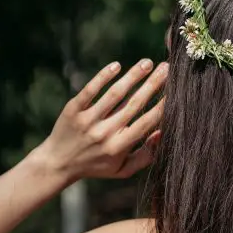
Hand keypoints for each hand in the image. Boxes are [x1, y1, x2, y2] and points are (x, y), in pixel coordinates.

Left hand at [37, 59, 166, 183]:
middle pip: (134, 104)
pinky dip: (104, 76)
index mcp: (119, 147)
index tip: (175, 91)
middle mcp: (104, 133)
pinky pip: (90, 90)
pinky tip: (117, 65)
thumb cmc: (95, 165)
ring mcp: (87, 120)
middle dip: (153, 84)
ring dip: (133, 76)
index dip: (162, 105)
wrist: (57, 163)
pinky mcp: (73, 110)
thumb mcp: (122, 170)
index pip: (146, 122)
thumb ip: (146, 156)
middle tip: (167, 68)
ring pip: (114, 94)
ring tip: (147, 62)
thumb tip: (163, 132)